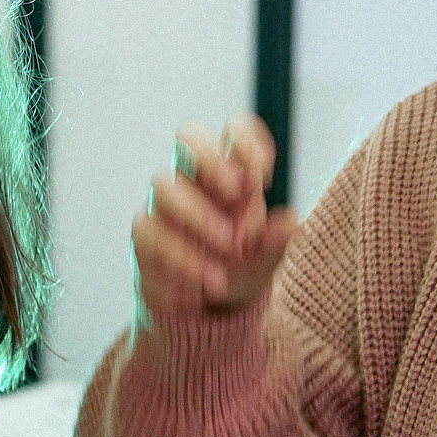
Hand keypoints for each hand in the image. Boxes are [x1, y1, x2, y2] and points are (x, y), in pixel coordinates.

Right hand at [130, 114, 295, 318]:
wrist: (208, 306)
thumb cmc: (239, 264)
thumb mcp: (266, 257)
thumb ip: (276, 240)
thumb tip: (290, 221)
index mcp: (232, 175)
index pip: (234, 130)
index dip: (247, 140)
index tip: (264, 175)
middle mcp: (195, 180)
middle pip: (188, 135)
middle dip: (210, 158)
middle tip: (235, 193)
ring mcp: (165, 204)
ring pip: (165, 186)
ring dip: (199, 216)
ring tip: (230, 249)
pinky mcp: (146, 234)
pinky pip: (152, 234)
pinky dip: (183, 260)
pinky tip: (208, 281)